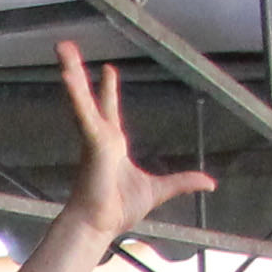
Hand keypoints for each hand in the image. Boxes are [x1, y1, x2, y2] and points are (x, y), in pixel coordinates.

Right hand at [55, 41, 219, 242]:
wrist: (99, 225)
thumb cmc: (120, 210)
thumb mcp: (160, 190)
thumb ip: (183, 181)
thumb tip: (210, 183)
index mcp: (111, 144)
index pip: (109, 110)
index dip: (108, 90)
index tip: (109, 69)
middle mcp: (100, 136)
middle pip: (88, 96)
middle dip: (78, 72)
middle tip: (67, 47)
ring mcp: (93, 137)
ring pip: (80, 97)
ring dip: (70, 71)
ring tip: (61, 46)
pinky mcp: (91, 142)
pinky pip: (83, 113)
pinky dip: (75, 94)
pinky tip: (66, 75)